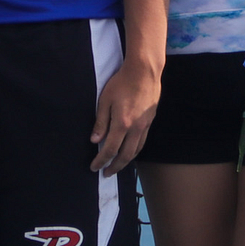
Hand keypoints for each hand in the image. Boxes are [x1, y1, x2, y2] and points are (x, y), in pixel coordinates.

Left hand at [90, 59, 159, 174]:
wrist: (144, 72)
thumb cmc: (121, 83)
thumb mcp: (104, 100)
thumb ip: (100, 122)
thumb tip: (95, 140)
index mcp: (122, 124)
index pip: (110, 149)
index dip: (101, 161)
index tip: (94, 168)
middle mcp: (135, 129)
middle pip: (125, 156)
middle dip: (114, 167)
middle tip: (106, 173)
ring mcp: (145, 126)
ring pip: (136, 151)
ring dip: (126, 161)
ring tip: (117, 165)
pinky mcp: (150, 121)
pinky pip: (142, 142)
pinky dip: (135, 151)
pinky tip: (130, 151)